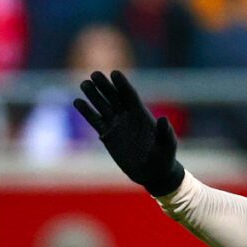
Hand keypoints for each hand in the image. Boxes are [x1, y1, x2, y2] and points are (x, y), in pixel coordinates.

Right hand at [73, 70, 184, 196]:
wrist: (152, 172)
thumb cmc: (164, 157)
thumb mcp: (168, 145)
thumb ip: (165, 132)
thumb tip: (163, 119)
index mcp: (142, 115)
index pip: (130, 96)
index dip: (122, 84)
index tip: (114, 73)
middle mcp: (128, 116)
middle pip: (114, 97)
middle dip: (105, 86)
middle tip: (95, 74)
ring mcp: (117, 125)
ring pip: (103, 106)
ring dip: (94, 95)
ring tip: (85, 84)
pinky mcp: (107, 136)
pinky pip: (95, 121)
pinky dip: (87, 112)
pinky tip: (78, 102)